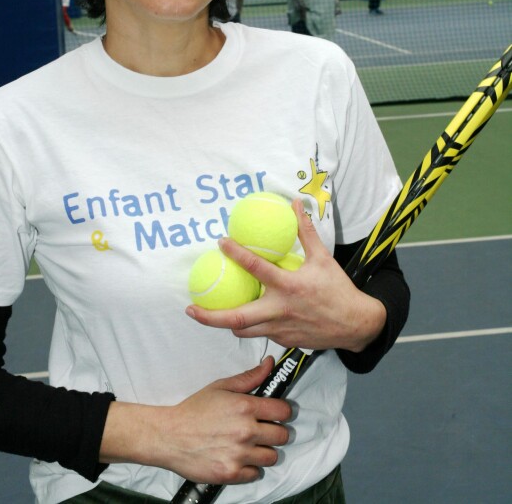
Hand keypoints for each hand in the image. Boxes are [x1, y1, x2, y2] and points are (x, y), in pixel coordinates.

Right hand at [100, 356, 291, 484]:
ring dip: (265, 450)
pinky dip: (251, 467)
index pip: (283, 411)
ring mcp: (239, 454)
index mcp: (245, 407)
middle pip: (282, 435)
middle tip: (263, 430)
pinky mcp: (232, 473)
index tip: (277, 413)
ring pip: (273, 456)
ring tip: (251, 445)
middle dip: (276, 431)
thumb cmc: (194, 410)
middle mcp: (246, 431)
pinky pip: (256, 474)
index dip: (282, 411)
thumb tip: (269, 364)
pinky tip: (240, 457)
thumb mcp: (221, 387)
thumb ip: (249, 377)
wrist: (170, 436)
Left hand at [186, 200, 385, 352]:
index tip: (220, 243)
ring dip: (226, 323)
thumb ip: (306, 232)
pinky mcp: (283, 341)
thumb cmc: (338, 290)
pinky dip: (248, 326)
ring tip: (211, 312)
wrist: (356, 325)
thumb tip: (295, 204)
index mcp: (288, 287)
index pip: (255, 268)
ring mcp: (280, 330)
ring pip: (243, 331)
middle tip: (190, 309)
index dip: (236, 253)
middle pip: (236, 319)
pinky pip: (259, 334)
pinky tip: (245, 315)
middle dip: (209, 317)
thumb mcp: (324, 258)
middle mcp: (279, 311)